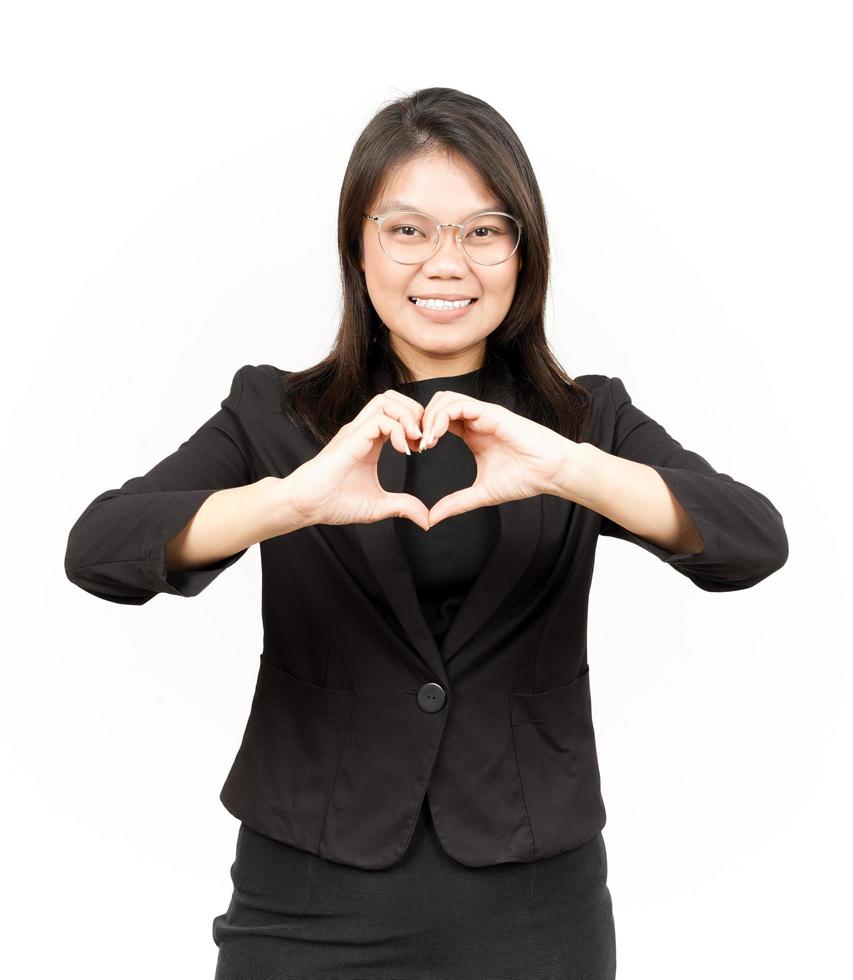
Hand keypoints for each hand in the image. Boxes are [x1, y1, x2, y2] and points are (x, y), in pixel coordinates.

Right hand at [288, 390, 430, 530]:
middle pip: (393, 398)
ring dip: (408, 416)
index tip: (423, 448)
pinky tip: (401, 450)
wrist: (306, 505)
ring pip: (387, 400)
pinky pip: (380, 419)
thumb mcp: (378, 505)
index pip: (397, 413)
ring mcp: (355, 431)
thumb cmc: (333, 503)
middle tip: (422, 439)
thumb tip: (426, 520)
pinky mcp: (351, 438)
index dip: (416, 425)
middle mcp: (362, 431)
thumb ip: (403, 507)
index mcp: (370, 441)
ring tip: (414, 441)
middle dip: (415, 412)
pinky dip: (398, 429)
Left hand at [417, 388, 577, 526]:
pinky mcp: (492, 413)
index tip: (413, 452)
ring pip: (445, 399)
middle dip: (420, 420)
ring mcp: (484, 414)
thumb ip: (456, 503)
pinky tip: (436, 437)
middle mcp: (476, 419)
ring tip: (424, 442)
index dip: (421, 431)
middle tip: (413, 444)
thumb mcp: (481, 494)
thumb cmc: (525, 479)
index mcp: (471, 433)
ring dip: (429, 418)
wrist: (552, 473)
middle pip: (436, 404)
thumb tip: (431, 519)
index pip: (438, 420)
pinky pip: (460, 404)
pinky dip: (442, 417)